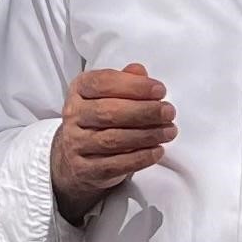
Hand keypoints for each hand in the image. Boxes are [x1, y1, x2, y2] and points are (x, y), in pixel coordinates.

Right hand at [51, 62, 175, 224]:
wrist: (73, 158)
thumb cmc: (98, 120)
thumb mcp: (107, 95)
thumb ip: (125, 82)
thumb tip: (140, 71)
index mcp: (79, 90)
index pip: (103, 83)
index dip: (134, 86)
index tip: (160, 90)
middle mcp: (74, 115)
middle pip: (109, 112)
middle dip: (144, 111)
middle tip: (168, 112)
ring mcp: (76, 143)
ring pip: (113, 139)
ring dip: (146, 135)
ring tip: (169, 131)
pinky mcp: (85, 169)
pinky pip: (114, 165)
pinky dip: (139, 158)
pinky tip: (157, 151)